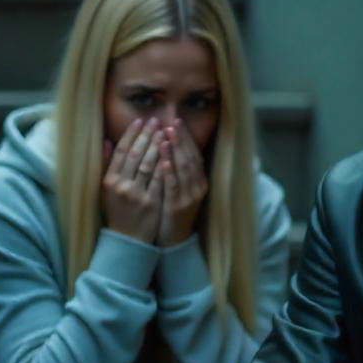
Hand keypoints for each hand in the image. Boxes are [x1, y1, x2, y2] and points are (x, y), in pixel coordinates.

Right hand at [101, 118, 163, 242]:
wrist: (128, 240)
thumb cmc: (117, 212)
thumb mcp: (106, 189)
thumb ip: (107, 165)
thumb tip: (108, 142)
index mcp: (109, 180)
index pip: (121, 151)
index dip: (131, 134)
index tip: (140, 121)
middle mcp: (122, 185)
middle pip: (136, 154)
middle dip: (147, 135)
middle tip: (156, 121)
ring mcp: (137, 194)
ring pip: (148, 164)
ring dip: (158, 146)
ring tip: (165, 131)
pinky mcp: (152, 203)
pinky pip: (160, 180)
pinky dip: (166, 165)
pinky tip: (172, 152)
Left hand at [157, 122, 208, 246]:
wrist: (174, 240)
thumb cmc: (172, 212)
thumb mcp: (179, 190)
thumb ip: (177, 171)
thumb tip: (169, 147)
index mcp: (199, 182)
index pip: (194, 155)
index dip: (186, 138)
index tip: (177, 122)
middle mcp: (197, 188)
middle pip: (190, 159)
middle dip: (181, 140)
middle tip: (172, 123)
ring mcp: (188, 198)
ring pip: (183, 170)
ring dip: (175, 151)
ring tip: (167, 135)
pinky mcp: (177, 207)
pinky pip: (173, 186)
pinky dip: (169, 172)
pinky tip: (163, 160)